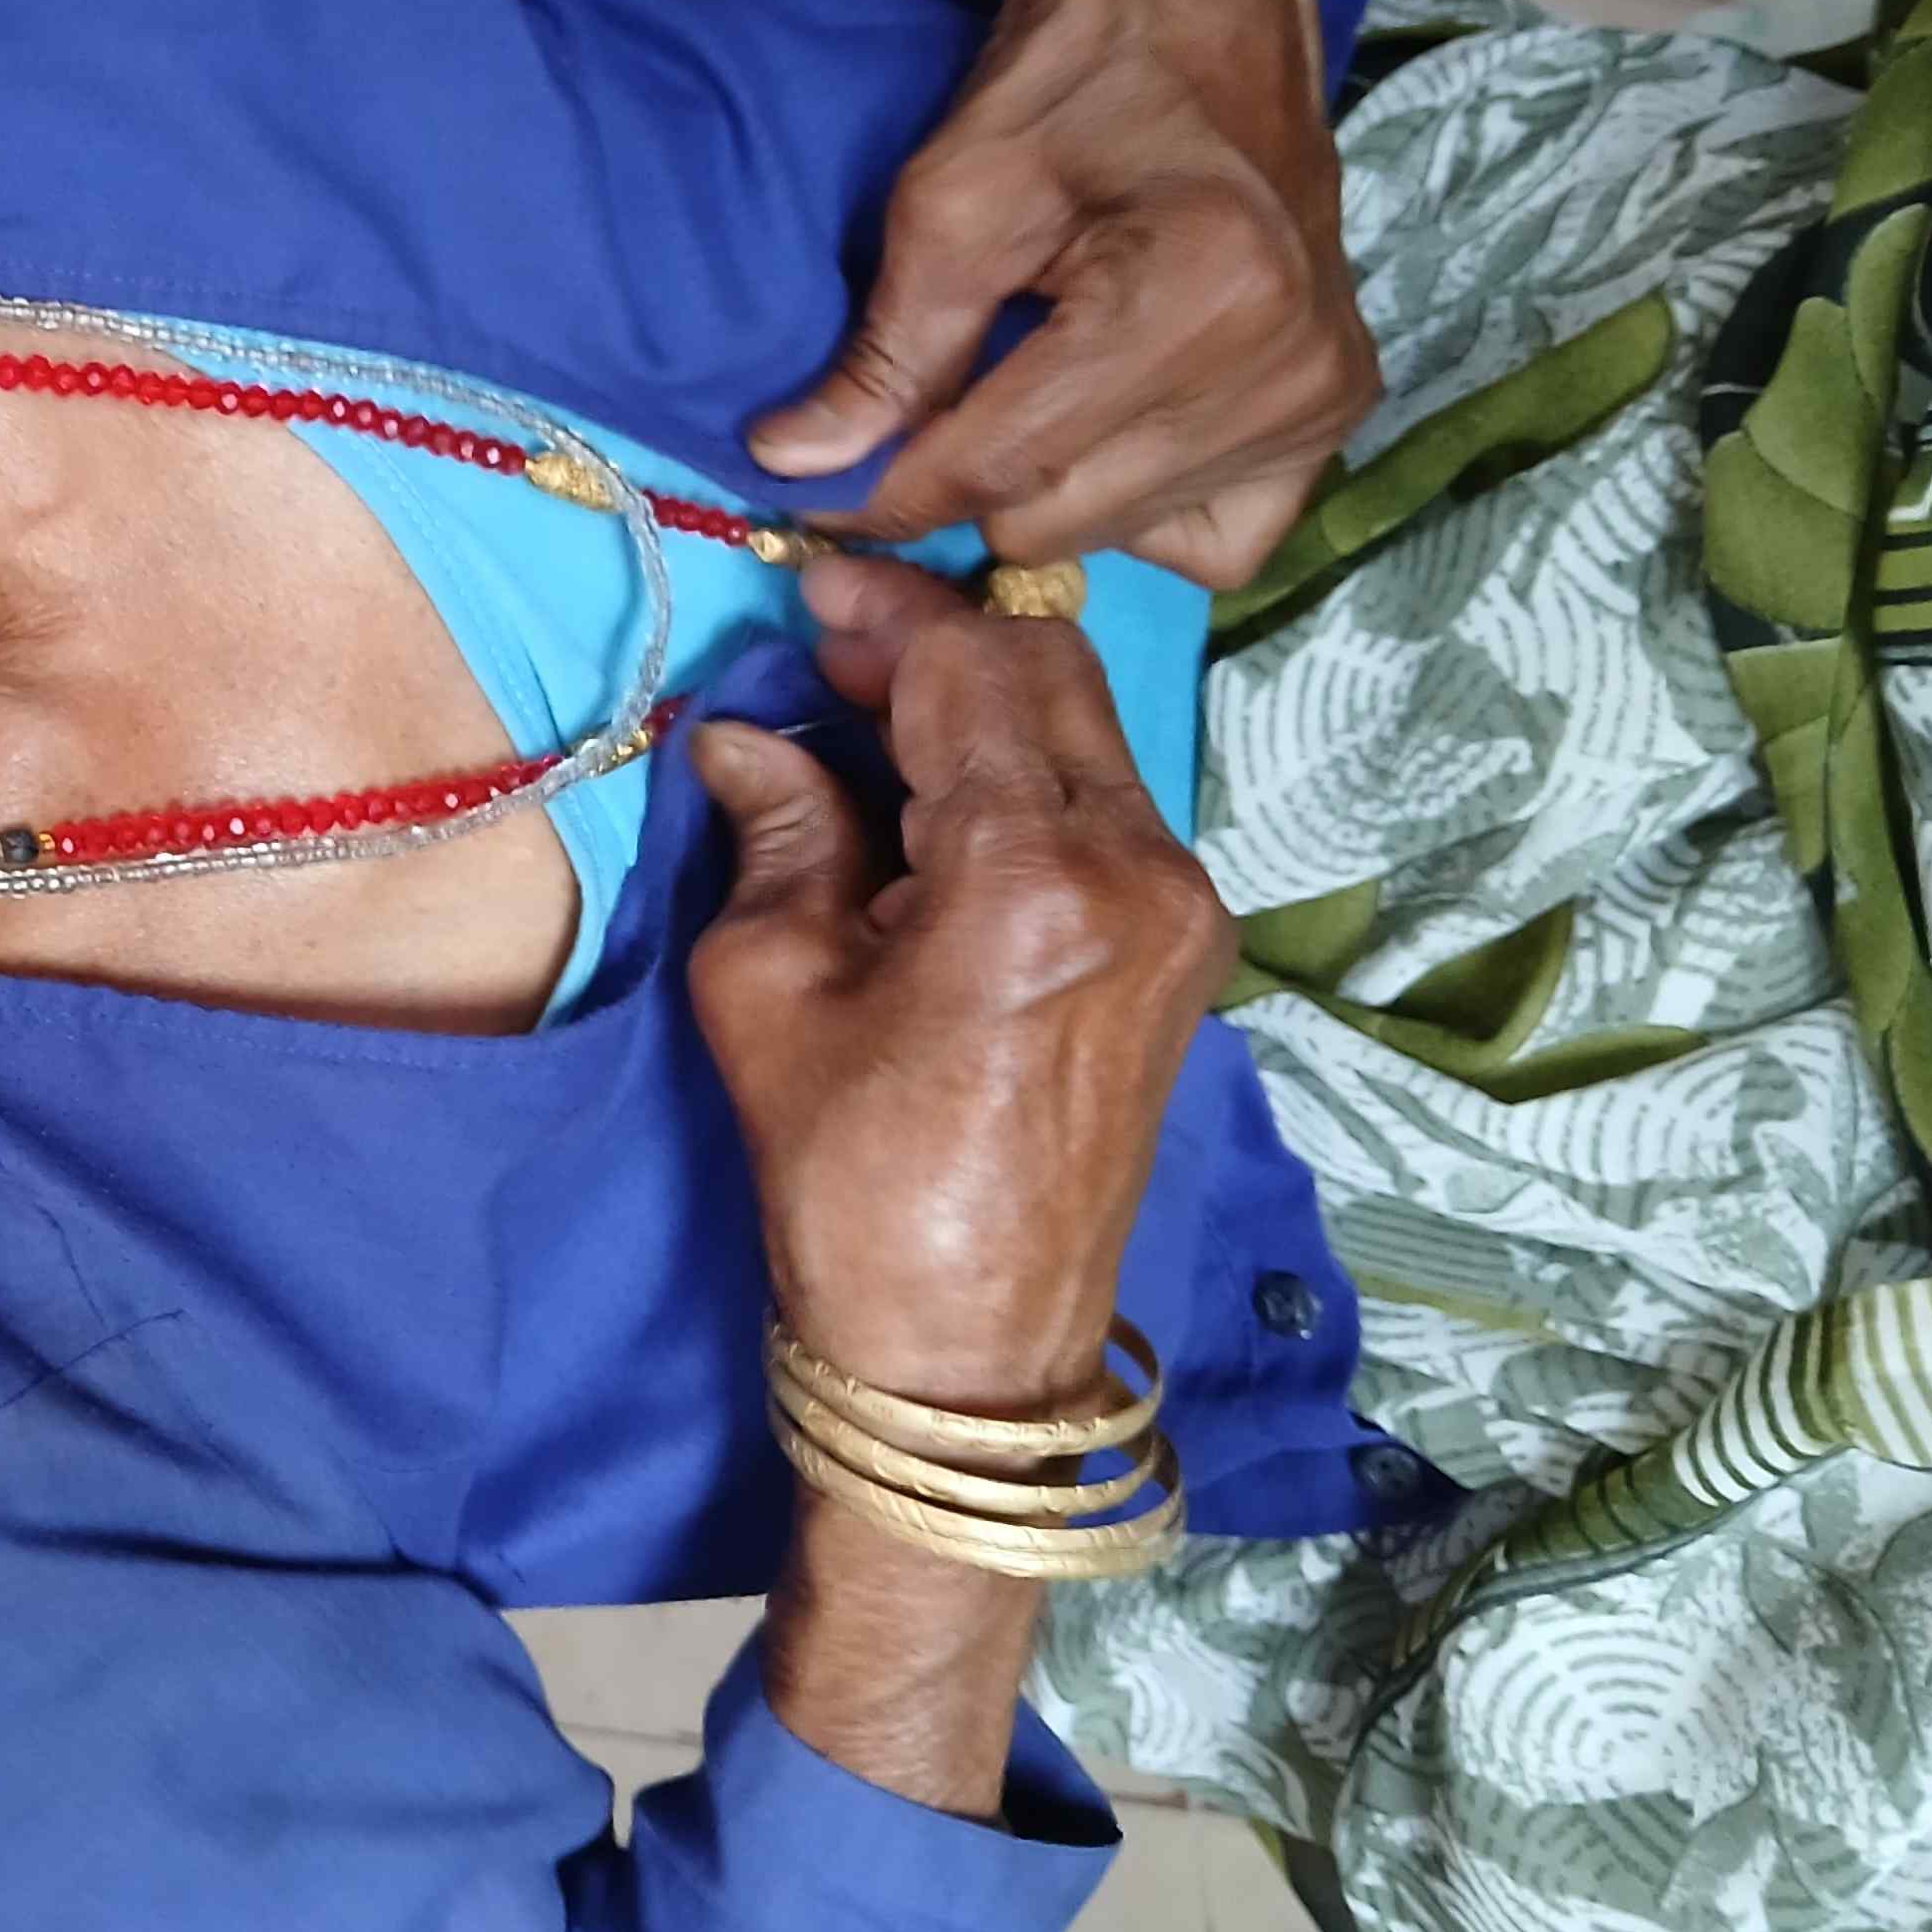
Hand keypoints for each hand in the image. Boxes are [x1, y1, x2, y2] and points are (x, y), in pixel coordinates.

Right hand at [686, 557, 1232, 1414]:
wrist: (970, 1344)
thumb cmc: (850, 1177)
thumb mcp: (768, 988)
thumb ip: (779, 834)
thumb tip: (747, 737)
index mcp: (1032, 878)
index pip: (968, 668)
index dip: (882, 612)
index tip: (806, 587)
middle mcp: (1138, 870)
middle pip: (1049, 670)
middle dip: (937, 641)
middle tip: (831, 650)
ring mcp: (1181, 907)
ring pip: (1087, 726)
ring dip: (983, 699)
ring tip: (871, 720)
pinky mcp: (1185, 944)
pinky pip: (1106, 798)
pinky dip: (1022, 765)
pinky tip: (937, 795)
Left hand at [752, 0, 1377, 588]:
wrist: (1200, 1)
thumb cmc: (1072, 75)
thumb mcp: (950, 198)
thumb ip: (882, 351)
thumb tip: (792, 468)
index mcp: (1201, 294)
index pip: (1000, 468)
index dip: (884, 491)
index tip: (811, 487)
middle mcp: (1286, 362)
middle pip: (1055, 522)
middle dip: (961, 488)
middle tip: (910, 425)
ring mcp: (1323, 394)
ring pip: (1116, 535)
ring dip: (1042, 491)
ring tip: (1014, 396)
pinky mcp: (1336, 408)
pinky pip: (1212, 537)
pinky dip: (1138, 507)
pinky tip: (1100, 430)